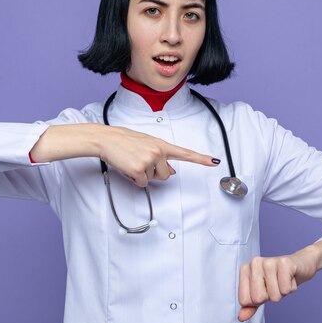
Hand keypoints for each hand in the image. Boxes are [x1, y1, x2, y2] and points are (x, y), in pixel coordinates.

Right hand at [97, 125, 218, 186]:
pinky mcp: (139, 169)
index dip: (201, 159)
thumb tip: (171, 172)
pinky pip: (142, 183)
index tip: (214, 162)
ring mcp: (149, 160)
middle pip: (166, 175)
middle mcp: (158, 151)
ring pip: (153, 179)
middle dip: (154, 173)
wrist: (107, 139)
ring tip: (132, 162)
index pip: (185, 153)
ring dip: (143, 175)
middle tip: (140, 161)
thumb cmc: (124, 140)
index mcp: (162, 144)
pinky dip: (135, 179)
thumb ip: (161, 156)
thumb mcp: (146, 144)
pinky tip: (128, 167)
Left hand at [237, 247, 319, 321]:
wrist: (298, 266)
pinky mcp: (284, 262)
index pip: (244, 300)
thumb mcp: (262, 294)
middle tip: (275, 285)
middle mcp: (254, 263)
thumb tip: (241, 317)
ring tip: (282, 281)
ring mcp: (269, 261)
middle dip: (270, 297)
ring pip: (274, 295)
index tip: (264, 290)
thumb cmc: (277, 280)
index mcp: (245, 270)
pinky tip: (290, 278)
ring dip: (282, 293)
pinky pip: (286, 289)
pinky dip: (291, 288)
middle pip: (258, 298)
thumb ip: (250, 306)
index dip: (257, 301)